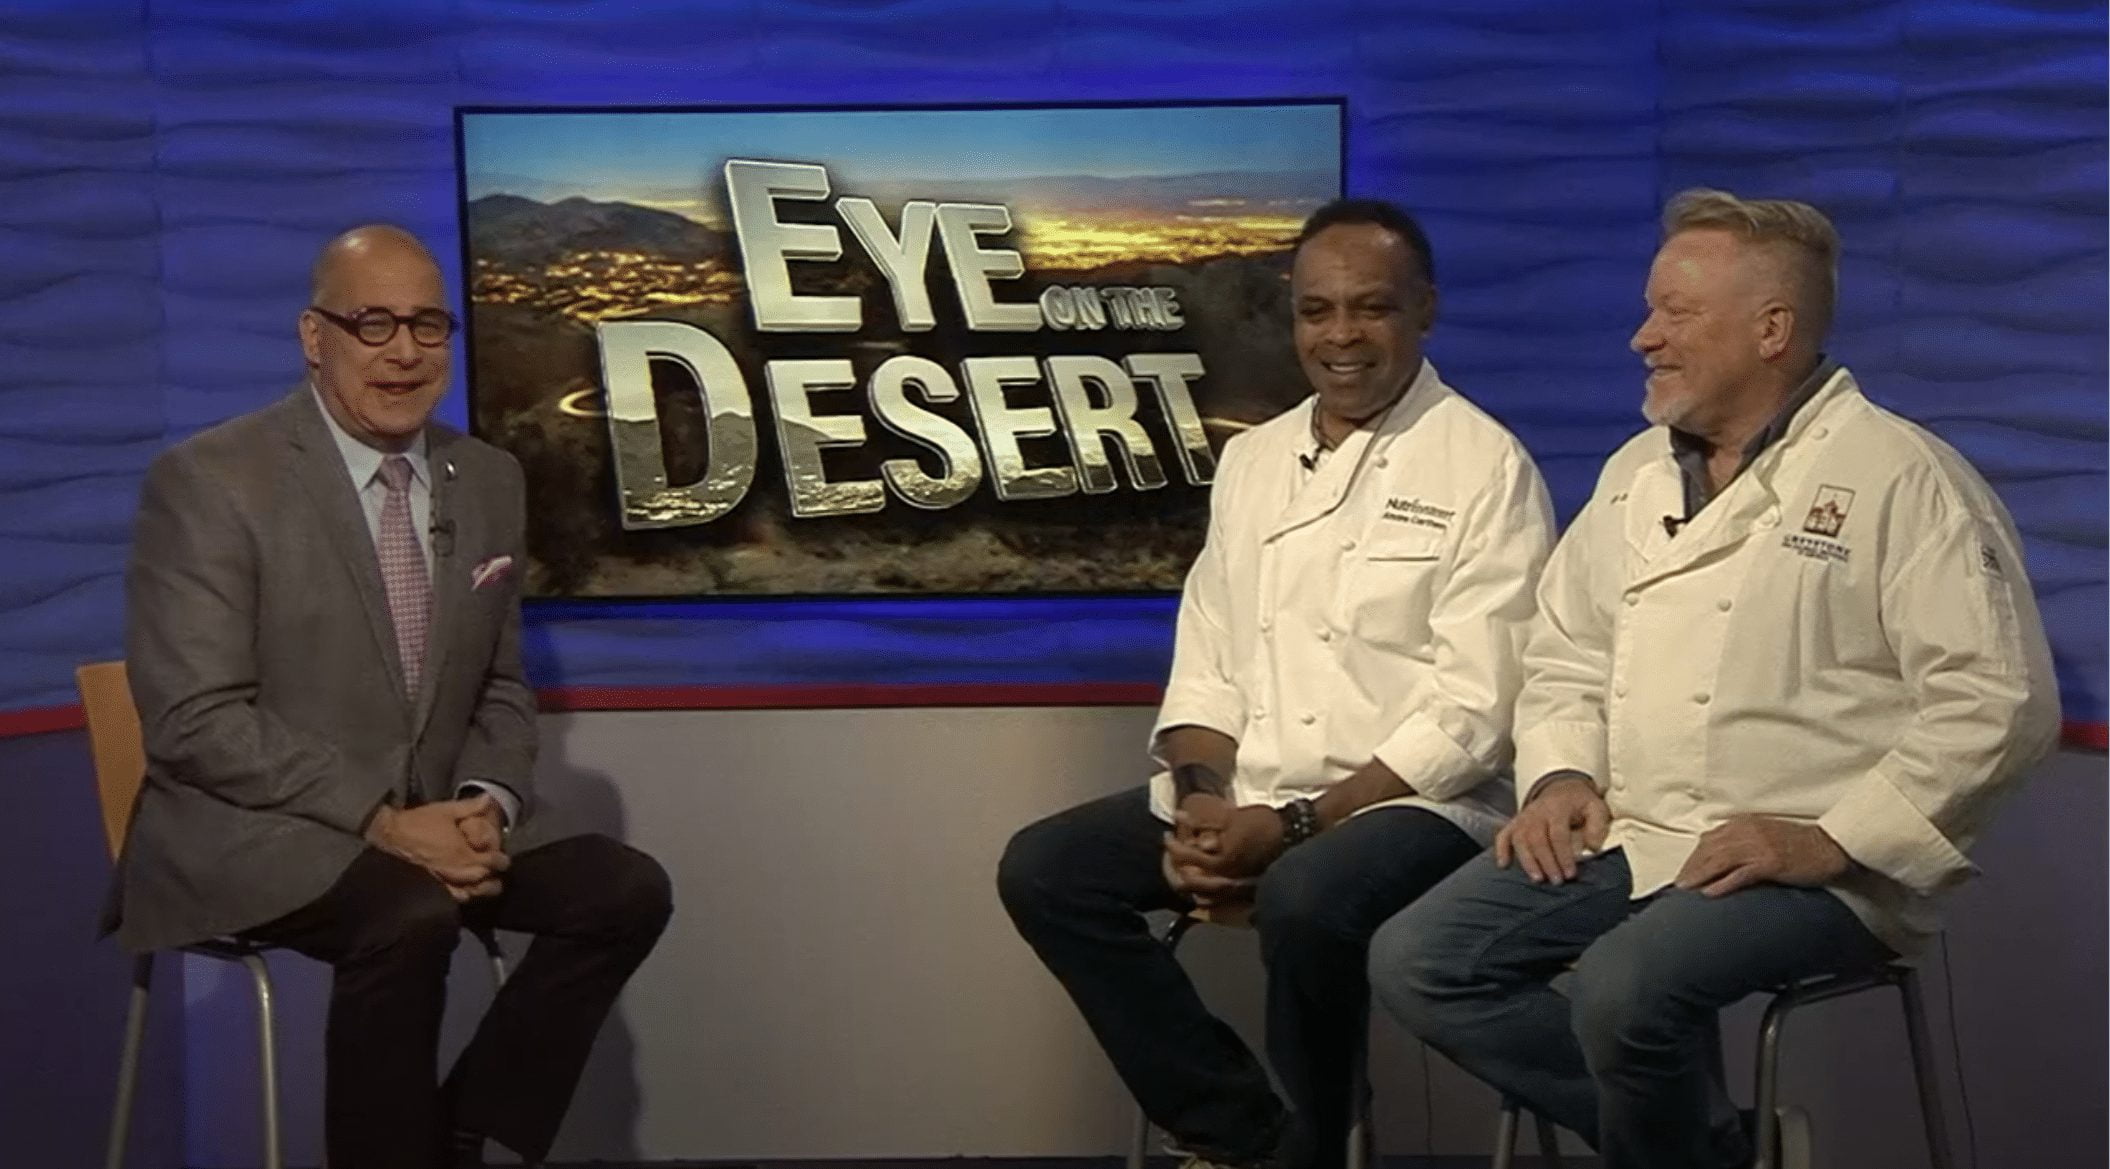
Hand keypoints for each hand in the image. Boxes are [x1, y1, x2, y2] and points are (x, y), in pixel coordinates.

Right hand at [365, 798, 509, 890]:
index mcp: (463, 853)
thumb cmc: (418, 822)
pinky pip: (452, 897)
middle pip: (483, 878)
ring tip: (488, 885)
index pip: (491, 862)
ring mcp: (444, 882)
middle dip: (493, 874)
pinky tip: (467, 893)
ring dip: (482, 889)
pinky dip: (464, 896)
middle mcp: (457, 871)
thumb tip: (489, 798)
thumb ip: (471, 807)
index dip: (501, 860)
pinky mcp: (432, 887)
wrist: (390, 835)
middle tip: (497, 870)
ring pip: (471, 892)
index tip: (504, 859)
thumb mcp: (446, 810)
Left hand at [1161, 799, 1275, 904]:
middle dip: (1175, 870)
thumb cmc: (1262, 823)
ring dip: (1188, 885)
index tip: (1168, 837)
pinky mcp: (1243, 894)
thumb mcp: (1232, 816)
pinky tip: (1200, 888)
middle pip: (1188, 883)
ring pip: (1201, 896)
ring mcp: (1235, 889)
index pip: (1186, 858)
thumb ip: (1205, 820)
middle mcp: (1226, 878)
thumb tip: (1180, 818)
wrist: (1291, 836)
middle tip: (1172, 857)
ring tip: (1183, 872)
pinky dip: (1203, 897)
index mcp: (1221, 859)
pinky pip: (1217, 903)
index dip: (1172, 847)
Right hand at [1496, 773, 1609, 884]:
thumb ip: (1598, 825)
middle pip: (1537, 839)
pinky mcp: (1515, 823)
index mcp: (1558, 808)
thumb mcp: (1596, 807)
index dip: (1564, 856)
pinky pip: (1503, 835)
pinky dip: (1501, 850)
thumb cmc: (1580, 802)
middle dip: (1546, 862)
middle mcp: (1537, 812)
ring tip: (1537, 878)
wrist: (1562, 787)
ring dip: (1527, 861)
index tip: (1570, 873)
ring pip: (1520, 840)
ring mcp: (1524, 817)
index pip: (1558, 835)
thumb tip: (1593, 846)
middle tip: (1556, 880)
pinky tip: (1504, 864)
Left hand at [1674, 816, 1850, 896]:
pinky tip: (1710, 893)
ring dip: (1700, 876)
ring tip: (1686, 890)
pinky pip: (1740, 874)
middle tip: (1678, 885)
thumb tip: (1719, 857)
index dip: (1694, 857)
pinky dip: (1723, 883)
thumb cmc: (1799, 844)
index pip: (1710, 840)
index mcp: (1745, 824)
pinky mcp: (1770, 862)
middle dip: (1691, 868)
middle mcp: (1747, 831)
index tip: (1683, 872)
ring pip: (1719, 860)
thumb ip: (1742, 840)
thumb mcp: (1765, 835)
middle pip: (1710, 850)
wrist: (1829, 847)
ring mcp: (1758, 846)